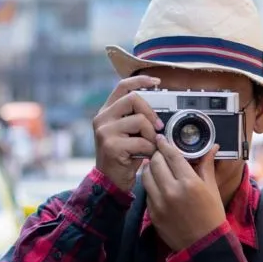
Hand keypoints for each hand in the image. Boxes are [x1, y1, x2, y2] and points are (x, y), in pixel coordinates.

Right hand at [92, 75, 163, 190]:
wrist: (110, 181)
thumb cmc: (124, 157)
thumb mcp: (129, 133)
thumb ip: (137, 118)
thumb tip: (160, 110)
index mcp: (107, 112)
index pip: (122, 86)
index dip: (140, 80)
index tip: (156, 82)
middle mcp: (102, 118)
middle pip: (134, 100)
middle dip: (151, 113)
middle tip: (158, 128)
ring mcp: (105, 131)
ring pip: (140, 121)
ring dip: (152, 135)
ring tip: (149, 146)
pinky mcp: (111, 146)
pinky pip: (142, 141)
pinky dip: (150, 149)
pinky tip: (145, 156)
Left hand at [142, 136, 226, 251]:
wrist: (204, 245)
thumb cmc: (212, 215)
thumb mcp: (212, 189)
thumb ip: (206, 166)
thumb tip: (212, 147)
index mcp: (190, 183)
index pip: (172, 155)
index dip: (165, 144)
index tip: (161, 138)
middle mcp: (172, 191)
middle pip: (155, 162)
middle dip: (157, 155)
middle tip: (160, 153)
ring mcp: (160, 203)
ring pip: (146, 175)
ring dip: (150, 168)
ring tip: (156, 167)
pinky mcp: (153, 213)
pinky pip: (146, 191)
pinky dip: (150, 184)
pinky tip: (157, 184)